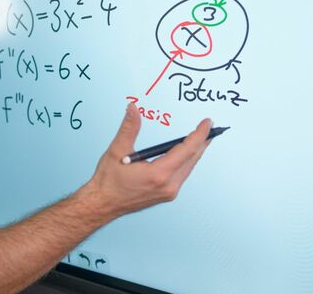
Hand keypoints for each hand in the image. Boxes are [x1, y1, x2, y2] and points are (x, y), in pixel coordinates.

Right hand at [84, 103, 212, 218]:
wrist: (102, 204)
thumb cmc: (108, 180)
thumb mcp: (117, 150)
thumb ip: (129, 128)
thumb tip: (133, 108)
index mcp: (158, 174)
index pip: (186, 150)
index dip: (199, 135)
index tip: (207, 123)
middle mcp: (168, 185)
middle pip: (192, 159)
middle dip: (202, 142)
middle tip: (210, 128)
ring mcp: (169, 192)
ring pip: (188, 168)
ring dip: (195, 152)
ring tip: (202, 139)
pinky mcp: (166, 195)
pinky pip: (182, 175)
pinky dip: (186, 162)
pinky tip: (186, 155)